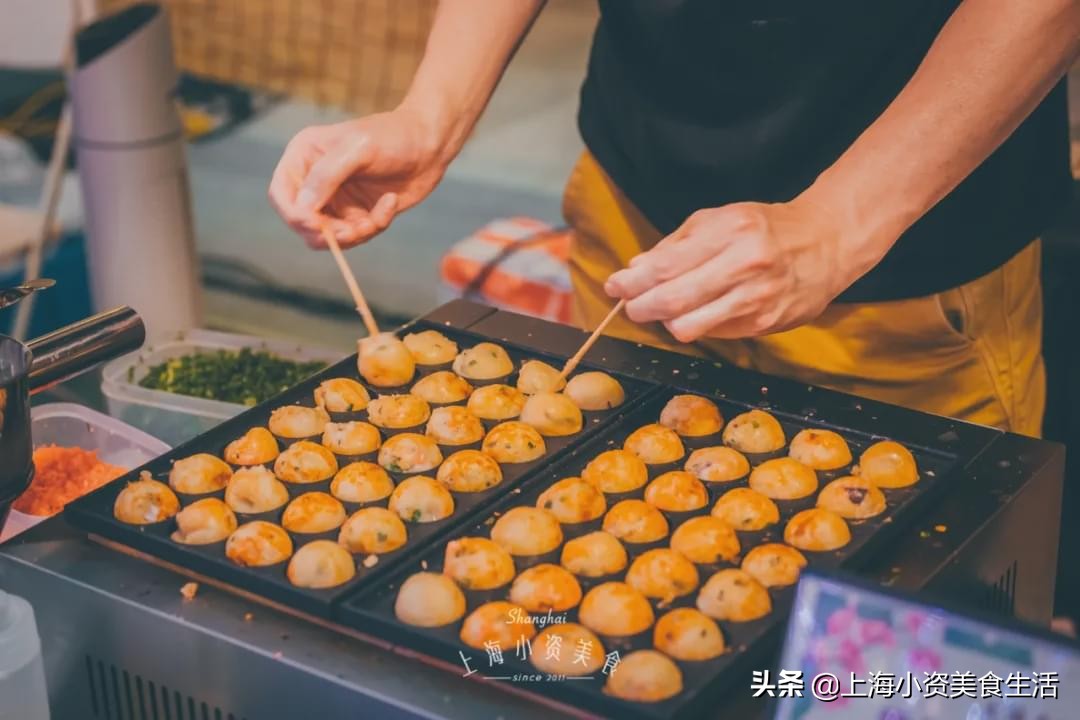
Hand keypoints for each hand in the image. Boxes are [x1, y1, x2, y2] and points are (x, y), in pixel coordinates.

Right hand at [268, 109, 448, 247]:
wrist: (430, 143)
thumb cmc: (392, 136)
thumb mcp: (357, 149)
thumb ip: (326, 176)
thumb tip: (302, 210)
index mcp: (304, 156)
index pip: (280, 195)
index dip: (294, 215)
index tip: (317, 225)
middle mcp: (314, 179)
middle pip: (301, 222)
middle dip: (326, 232)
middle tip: (353, 231)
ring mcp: (336, 198)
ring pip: (328, 236)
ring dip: (351, 235)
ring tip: (373, 220)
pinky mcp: (358, 213)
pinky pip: (356, 235)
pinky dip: (374, 226)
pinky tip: (389, 202)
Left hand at [604, 198, 882, 341]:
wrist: (826, 243)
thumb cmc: (765, 228)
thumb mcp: (719, 219)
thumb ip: (675, 245)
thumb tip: (635, 270)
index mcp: (730, 231)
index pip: (665, 266)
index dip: (632, 282)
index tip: (615, 286)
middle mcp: (745, 266)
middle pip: (673, 300)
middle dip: (640, 307)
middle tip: (630, 305)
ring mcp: (756, 299)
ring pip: (689, 327)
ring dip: (666, 322)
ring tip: (662, 310)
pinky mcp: (764, 324)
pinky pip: (713, 333)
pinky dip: (697, 324)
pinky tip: (698, 311)